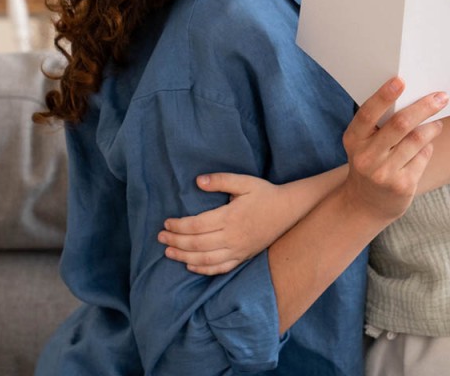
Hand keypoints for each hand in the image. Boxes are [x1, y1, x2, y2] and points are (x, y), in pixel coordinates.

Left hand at [158, 173, 287, 275]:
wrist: (289, 211)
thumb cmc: (265, 194)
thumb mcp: (244, 182)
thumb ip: (221, 180)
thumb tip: (198, 181)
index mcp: (230, 217)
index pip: (196, 225)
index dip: (178, 226)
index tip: (166, 223)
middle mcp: (232, 237)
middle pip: (196, 244)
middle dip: (175, 242)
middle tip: (160, 237)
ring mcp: (238, 250)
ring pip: (205, 259)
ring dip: (183, 257)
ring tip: (168, 253)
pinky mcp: (243, 257)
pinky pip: (220, 268)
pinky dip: (203, 269)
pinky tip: (190, 265)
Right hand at [340, 76, 446, 223]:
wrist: (366, 204)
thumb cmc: (370, 161)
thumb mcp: (364, 143)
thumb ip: (380, 124)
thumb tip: (414, 97)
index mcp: (354, 139)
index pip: (367, 114)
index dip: (383, 96)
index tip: (400, 81)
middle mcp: (366, 156)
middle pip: (400, 124)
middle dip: (424, 107)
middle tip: (441, 97)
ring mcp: (384, 173)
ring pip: (417, 140)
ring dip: (432, 127)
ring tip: (437, 123)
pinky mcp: (402, 186)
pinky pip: (423, 157)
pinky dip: (428, 148)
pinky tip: (425, 147)